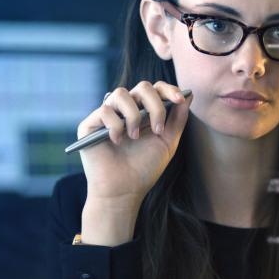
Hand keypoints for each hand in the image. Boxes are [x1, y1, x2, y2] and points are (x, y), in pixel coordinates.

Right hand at [77, 81, 191, 207]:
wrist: (124, 191)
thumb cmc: (144, 168)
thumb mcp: (167, 143)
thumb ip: (177, 119)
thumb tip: (188, 94)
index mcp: (144, 112)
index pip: (155, 89)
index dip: (168, 89)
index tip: (180, 99)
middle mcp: (126, 110)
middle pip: (142, 87)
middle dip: (155, 105)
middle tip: (157, 129)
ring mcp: (107, 116)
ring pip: (120, 94)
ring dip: (133, 116)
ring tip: (134, 137)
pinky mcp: (90, 124)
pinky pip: (104, 110)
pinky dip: (115, 125)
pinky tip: (117, 141)